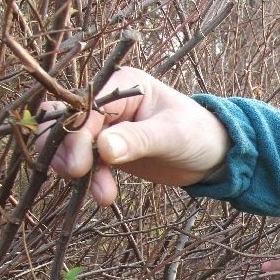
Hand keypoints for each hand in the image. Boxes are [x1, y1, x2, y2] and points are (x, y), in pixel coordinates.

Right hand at [36, 66, 230, 205]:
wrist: (213, 156)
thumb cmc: (199, 134)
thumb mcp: (171, 135)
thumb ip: (138, 140)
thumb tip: (104, 148)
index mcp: (124, 84)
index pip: (86, 108)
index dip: (76, 135)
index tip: (78, 166)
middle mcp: (109, 101)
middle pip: (67, 121)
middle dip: (66, 150)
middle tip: (75, 176)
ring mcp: (106, 126)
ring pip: (70, 144)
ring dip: (77, 169)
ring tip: (103, 194)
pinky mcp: (108, 149)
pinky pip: (85, 161)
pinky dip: (89, 178)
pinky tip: (104, 195)